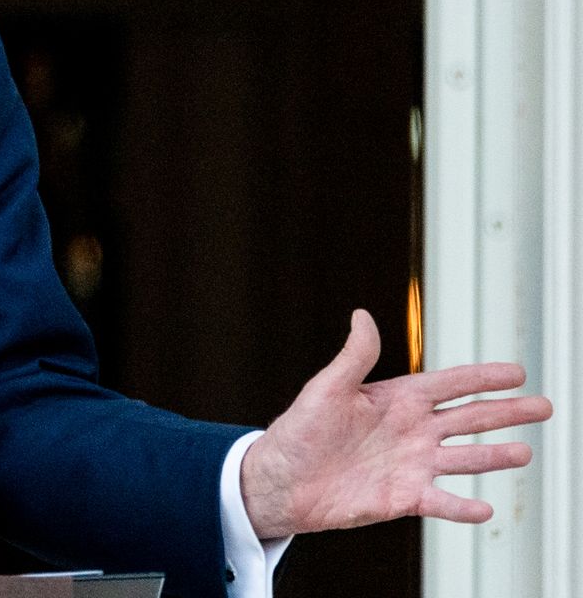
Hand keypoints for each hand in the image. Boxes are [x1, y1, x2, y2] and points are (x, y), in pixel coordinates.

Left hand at [240, 309, 553, 539]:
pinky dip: (463, 507)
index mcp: (397, 400)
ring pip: (465, 459)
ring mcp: (412, 464)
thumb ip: (354, 357)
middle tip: (544, 406)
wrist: (281, 481)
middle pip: (470, 419)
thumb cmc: (297, 432)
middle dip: (507, 412)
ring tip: (525, 452)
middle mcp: (412, 431)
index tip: (517, 372)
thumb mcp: (326, 389)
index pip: (450, 385)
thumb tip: (362, 316)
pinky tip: (486, 509)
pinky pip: (442, 502)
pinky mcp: (404, 497)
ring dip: (495, 456)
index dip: (483, 378)